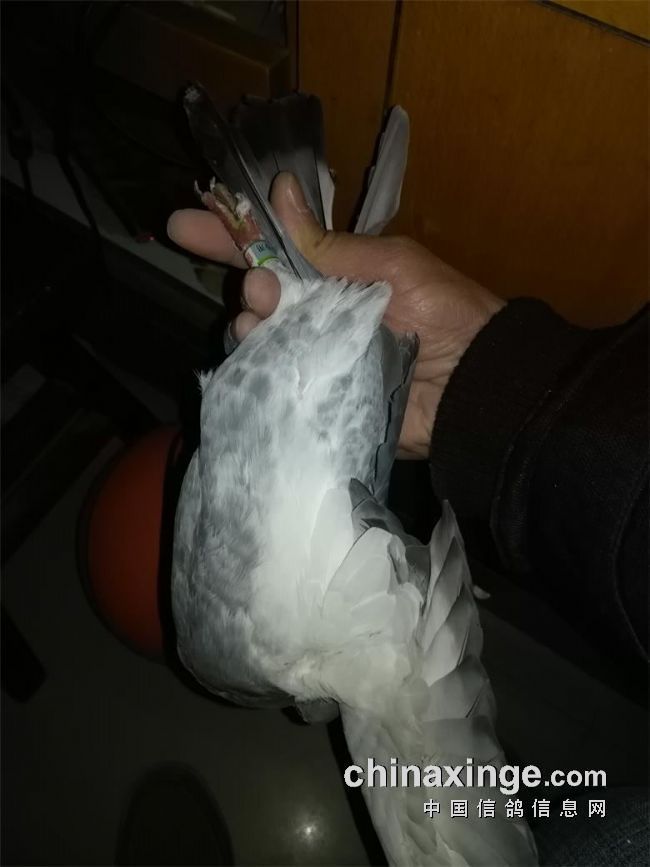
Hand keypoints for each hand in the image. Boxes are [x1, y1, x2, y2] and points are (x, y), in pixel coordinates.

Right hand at [167, 172, 503, 458]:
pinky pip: (274, 384)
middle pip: (258, 295)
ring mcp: (315, 357)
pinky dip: (261, 371)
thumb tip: (282, 192)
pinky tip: (265, 361)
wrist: (476, 385)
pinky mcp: (318, 397)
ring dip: (251, 324)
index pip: (272, 250)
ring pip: (258, 339)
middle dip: (246, 281)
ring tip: (265, 320)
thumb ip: (335, 243)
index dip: (230, 235)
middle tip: (259, 284)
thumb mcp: (395, 264)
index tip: (186, 221)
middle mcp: (318, 315)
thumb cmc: (446, 313)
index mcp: (336, 276)